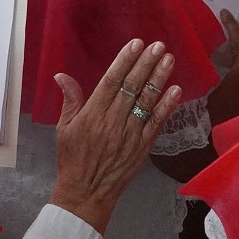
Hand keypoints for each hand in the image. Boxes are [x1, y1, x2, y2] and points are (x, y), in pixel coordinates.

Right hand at [50, 39, 183, 234]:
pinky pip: (156, 123)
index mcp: (92, 114)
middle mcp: (113, 121)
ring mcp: (130, 134)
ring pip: (146, 101)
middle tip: (158, 46)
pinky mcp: (142, 147)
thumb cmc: (73, 160)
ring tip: (168, 60)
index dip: (124, 61)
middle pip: (132, 87)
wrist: (86, 193)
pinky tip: (176, 90)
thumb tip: (61, 75)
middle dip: (146, 64)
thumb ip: (69, 100)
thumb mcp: (64, 128)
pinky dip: (167, 107)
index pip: (111, 82)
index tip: (136, 44)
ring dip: (159, 79)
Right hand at [220, 10, 238, 74]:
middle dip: (232, 27)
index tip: (225, 16)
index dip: (235, 17)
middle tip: (221, 24)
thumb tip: (224, 11)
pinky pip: (236, 45)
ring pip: (238, 37)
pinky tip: (224, 44)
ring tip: (220, 33)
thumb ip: (229, 20)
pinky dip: (231, 44)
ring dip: (230, 36)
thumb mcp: (234, 30)